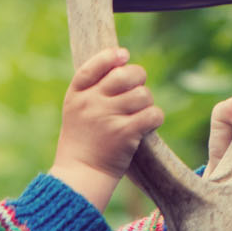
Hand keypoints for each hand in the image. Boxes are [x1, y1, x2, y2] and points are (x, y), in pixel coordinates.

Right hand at [50, 48, 163, 210]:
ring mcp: (107, 117)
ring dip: (147, 103)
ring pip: (142, 94)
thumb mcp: (77, 111)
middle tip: (137, 92)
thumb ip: (93, 89)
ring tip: (139, 115)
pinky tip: (147, 126)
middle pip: (125, 75)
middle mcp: (91, 102)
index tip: (124, 55)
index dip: (111, 57)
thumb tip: (123, 63)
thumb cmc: (83, 142)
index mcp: (76, 94)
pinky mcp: (125, 133)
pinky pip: (152, 114)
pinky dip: (155, 118)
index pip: (95, 65)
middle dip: (138, 79)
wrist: (81, 175)